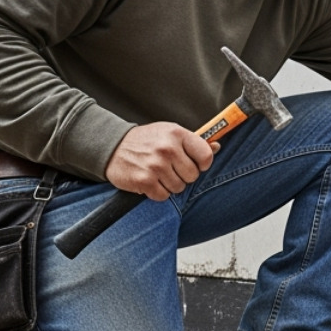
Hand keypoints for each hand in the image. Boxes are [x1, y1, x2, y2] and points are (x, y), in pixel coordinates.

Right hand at [104, 122, 218, 200]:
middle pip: (193, 176)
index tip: (195, 163)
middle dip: (183, 175)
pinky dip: (157, 192)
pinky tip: (150, 180)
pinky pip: (163, 196)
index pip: (206, 156)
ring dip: (170, 184)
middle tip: (170, 168)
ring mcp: (155, 165)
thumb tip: (217, 146)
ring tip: (158, 173)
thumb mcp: (170, 133)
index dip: (202, 163)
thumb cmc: (146, 141)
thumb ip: (194, 142)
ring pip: (179, 187)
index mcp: (177, 134)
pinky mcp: (144, 181)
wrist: (113, 146)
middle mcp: (167, 149)